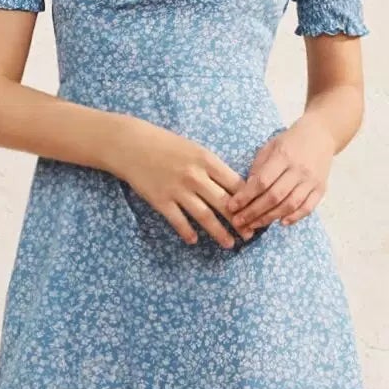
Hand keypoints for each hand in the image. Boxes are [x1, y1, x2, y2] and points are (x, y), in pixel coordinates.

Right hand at [115, 122, 246, 246]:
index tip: (257, 212)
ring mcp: (177, 189)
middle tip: (249, 234)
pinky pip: (178, 221)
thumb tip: (235, 187)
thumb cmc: (166, 145)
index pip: (235, 184)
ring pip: (204, 216)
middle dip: (239, 222)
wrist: (132, 144)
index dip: (248, 201)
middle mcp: (195, 176)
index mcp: (207, 160)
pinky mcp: (161, 200)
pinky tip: (194, 241)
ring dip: (219, 232)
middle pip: (224, 203)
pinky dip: (187, 232)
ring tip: (229, 244)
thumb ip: (213, 168)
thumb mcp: (195, 149)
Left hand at [224, 115, 334, 234]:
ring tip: (254, 225)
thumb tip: (245, 192)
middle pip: (274, 197)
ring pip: (289, 205)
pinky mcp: (321, 189)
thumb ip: (258, 168)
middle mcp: (298, 170)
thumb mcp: (270, 147)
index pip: (262, 181)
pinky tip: (280, 223)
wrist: (321, 135)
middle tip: (239, 222)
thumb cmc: (290, 141)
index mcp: (283, 156)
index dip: (245, 197)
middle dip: (253, 212)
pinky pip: (307, 208)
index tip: (232, 207)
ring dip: (269, 218)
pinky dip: (294, 218)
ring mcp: (311, 181)